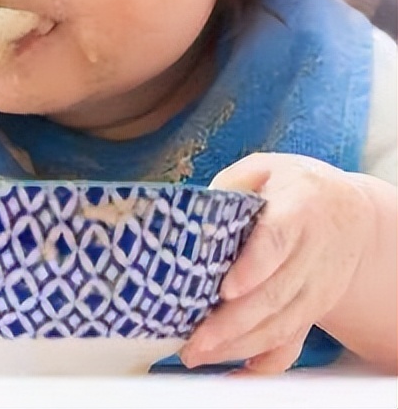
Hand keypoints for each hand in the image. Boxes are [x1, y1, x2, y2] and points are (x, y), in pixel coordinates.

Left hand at [180, 153, 373, 373]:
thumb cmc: (291, 186)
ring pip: (283, 323)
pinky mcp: (317, 308)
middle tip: (194, 340)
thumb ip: (229, 189)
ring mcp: (320, 285)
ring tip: (198, 353)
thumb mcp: (262, 170)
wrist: (349, 212)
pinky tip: (236, 371)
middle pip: (275, 293)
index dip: (253, 268)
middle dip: (233, 323)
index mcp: (299, 207)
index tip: (227, 290)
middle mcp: (315, 251)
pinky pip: (293, 340)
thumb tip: (192, 220)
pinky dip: (266, 361)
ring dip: (240, 345)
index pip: (276, 241)